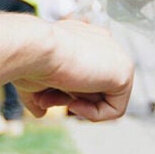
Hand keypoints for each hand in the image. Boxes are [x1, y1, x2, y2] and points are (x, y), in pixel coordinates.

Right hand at [14, 19, 133, 121]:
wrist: (34, 48)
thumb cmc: (30, 59)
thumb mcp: (34, 80)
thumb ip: (44, 94)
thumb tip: (41, 112)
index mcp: (84, 38)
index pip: (82, 74)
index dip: (61, 92)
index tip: (42, 97)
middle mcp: (102, 42)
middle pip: (93, 87)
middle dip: (68, 99)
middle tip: (44, 101)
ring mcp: (116, 55)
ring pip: (105, 97)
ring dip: (80, 107)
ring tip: (59, 100)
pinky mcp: (124, 72)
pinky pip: (116, 108)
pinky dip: (95, 115)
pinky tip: (75, 103)